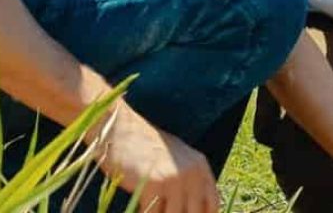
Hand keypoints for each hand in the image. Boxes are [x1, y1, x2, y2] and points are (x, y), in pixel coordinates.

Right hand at [92, 104, 219, 212]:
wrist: (119, 128)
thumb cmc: (143, 147)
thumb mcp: (175, 160)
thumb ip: (187, 181)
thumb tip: (190, 209)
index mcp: (200, 167)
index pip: (212, 204)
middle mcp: (193, 172)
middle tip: (162, 210)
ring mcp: (175, 178)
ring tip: (152, 207)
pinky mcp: (155, 183)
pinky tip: (138, 207)